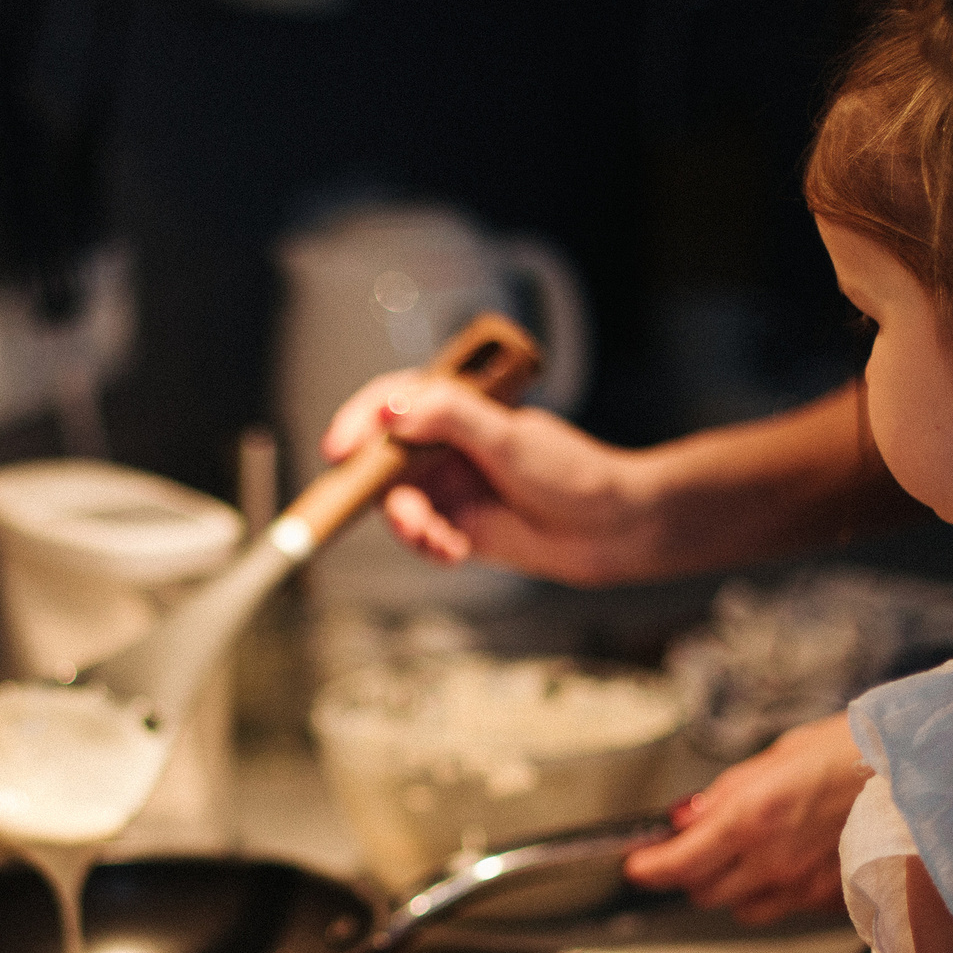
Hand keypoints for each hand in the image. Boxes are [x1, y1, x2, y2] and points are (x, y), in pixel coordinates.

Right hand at [320, 369, 646, 586]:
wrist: (610, 529)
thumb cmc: (573, 474)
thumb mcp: (509, 437)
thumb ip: (451, 417)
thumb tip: (395, 410)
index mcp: (458, 408)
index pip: (394, 402)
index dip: (360, 421)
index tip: (341, 447)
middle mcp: (447, 445)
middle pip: (384, 459)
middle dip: (379, 488)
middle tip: (396, 511)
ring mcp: (451, 487)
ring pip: (399, 504)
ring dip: (408, 524)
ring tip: (434, 537)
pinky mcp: (457, 526)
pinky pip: (422, 537)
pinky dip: (430, 546)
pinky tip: (455, 550)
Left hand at [622, 712, 868, 922]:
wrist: (919, 772)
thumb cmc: (855, 750)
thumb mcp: (776, 756)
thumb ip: (727, 792)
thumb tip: (689, 816)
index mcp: (751, 817)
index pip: (679, 863)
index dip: (650, 868)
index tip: (638, 864)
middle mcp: (772, 860)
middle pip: (703, 893)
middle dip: (690, 874)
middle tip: (692, 849)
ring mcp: (802, 886)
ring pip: (741, 908)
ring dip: (729, 888)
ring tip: (743, 855)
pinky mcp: (828, 900)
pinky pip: (781, 908)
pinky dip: (770, 892)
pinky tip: (784, 862)